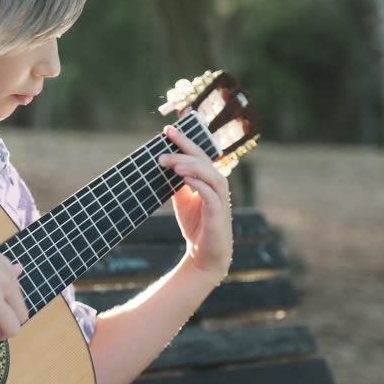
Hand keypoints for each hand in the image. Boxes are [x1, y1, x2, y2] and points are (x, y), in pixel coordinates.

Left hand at [158, 125, 232, 280]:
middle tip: (163, 149)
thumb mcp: (182, 200)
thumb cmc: (195, 225)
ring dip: (191, 166)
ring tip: (172, 164)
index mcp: (209, 179)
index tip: (168, 129)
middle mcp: (217, 185)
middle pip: (203, 160)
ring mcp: (220, 199)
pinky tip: (184, 179)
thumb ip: (177, 183)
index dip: (184, 140)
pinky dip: (199, 184)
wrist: (203, 255)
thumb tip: (165, 164)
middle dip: (184, 150)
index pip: (198, 154)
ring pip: (210, 174)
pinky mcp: (218, 213)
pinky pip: (211, 194)